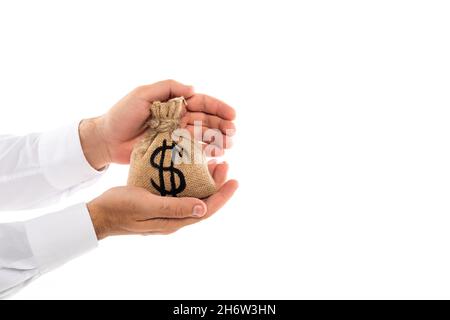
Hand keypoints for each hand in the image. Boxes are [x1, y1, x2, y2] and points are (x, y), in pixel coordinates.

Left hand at [79, 79, 235, 169]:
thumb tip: (192, 89)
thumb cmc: (121, 115)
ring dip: (218, 140)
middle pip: (206, 120)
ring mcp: (176, 135)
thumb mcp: (142, 94)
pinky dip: (206, 152)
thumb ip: (167, 88)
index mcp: (174, 103)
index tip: (232, 115)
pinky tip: (217, 155)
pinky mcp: (172, 151)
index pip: (201, 103)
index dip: (218, 108)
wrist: (107, 140)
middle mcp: (178, 118)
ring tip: (229, 145)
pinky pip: (193, 151)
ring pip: (203, 136)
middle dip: (222, 126)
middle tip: (233, 134)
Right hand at [87, 162, 237, 239]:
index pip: (206, 210)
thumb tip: (204, 209)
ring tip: (213, 164)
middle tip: (224, 164)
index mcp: (173, 222)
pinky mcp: (160, 204)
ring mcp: (167, 212)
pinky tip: (190, 169)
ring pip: (195, 197)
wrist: (99, 214)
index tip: (235, 180)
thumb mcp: (147, 205)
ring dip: (206, 182)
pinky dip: (191, 181)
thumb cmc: (120, 208)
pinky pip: (182, 193)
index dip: (223, 196)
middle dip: (217, 186)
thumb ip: (174, 207)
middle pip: (204, 203)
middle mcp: (174, 219)